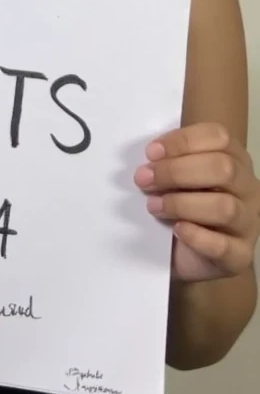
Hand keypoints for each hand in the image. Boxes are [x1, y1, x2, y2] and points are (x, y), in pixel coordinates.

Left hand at [135, 123, 259, 282]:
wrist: (183, 255)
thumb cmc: (180, 207)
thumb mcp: (176, 178)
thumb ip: (170, 162)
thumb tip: (152, 158)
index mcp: (234, 160)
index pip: (218, 138)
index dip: (183, 141)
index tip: (152, 152)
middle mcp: (248, 188)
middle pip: (223, 169)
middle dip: (177, 171)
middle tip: (145, 179)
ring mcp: (248, 223)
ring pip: (225, 207)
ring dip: (181, 204)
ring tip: (154, 206)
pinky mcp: (240, 255)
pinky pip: (222, 246)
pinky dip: (196, 236)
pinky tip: (176, 230)